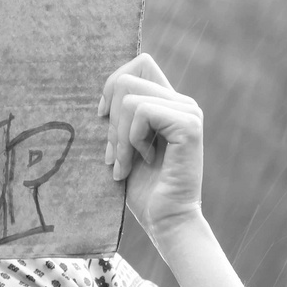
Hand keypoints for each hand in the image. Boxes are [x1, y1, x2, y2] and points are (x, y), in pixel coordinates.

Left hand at [98, 53, 203, 240]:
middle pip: (127, 79)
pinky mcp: (189, 125)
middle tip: (115, 155)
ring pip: (130, 97)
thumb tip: (96, 94)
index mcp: (167, 103)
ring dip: (118, 136)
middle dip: (110, 120)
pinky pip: (142, 112)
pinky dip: (131, 140)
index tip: (102, 117)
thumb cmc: (141, 189)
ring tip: (125, 164)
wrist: (165, 222)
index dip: (112, 84)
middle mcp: (182, 102)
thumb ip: (117, 116)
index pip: (140, 64)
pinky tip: (141, 162)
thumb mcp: (121, 145)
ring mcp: (188, 111)